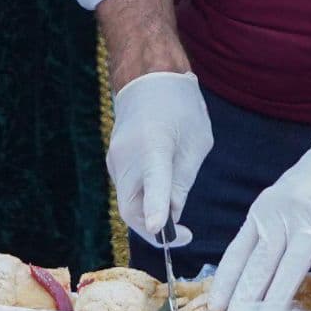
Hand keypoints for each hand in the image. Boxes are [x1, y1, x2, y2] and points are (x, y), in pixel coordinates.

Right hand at [107, 70, 212, 245]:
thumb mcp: (197, 143)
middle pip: (132, 209)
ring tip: (176, 202)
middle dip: (154, 229)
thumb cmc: (180, 107)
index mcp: (154, 145)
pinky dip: (143, 198)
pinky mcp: (112, 161)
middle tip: (185, 233)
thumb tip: (173, 215)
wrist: (148, 77)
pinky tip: (161, 187)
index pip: (154, 182)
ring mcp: (115, 159)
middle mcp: (127, 155)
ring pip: (128, 202)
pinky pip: (128, 189)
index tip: (161, 231)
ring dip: (150, 212)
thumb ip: (184, 182)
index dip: (157, 209)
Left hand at [208, 122, 310, 310]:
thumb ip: (271, 231)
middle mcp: (283, 215)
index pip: (239, 252)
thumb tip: (256, 273)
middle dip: (245, 296)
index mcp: (264, 211)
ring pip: (293, 262)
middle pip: (261, 262)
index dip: (226, 282)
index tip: (214, 307)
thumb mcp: (284, 199)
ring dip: (277, 294)